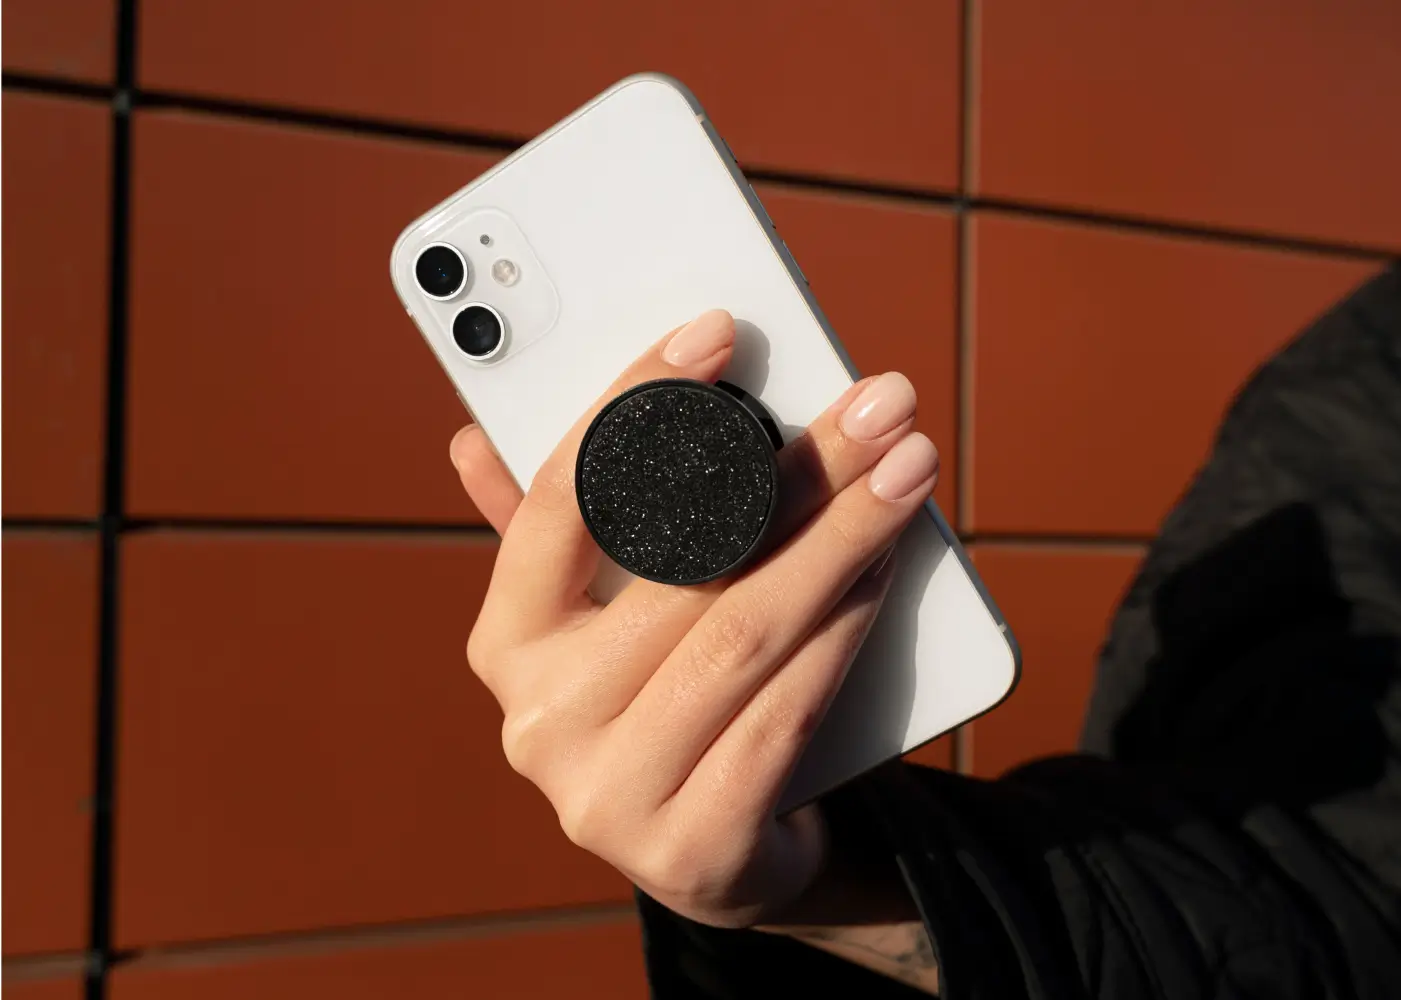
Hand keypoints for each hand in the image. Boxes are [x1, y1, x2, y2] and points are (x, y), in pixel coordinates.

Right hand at [451, 309, 937, 928]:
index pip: (558, 504)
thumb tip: (470, 437)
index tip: (715, 333)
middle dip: (795, 471)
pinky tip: (889, 563)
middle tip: (878, 402)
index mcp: (507, 643)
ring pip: (743, 634)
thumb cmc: (670, 695)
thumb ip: (562, 530)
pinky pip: (787, 713)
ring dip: (841, 538)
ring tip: (907, 465)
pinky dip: (846, 626)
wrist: (722, 853)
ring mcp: (606, 797)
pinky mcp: (691, 852)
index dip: (634, 410)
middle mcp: (538, 722)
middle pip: (681, 566)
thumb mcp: (607, 612)